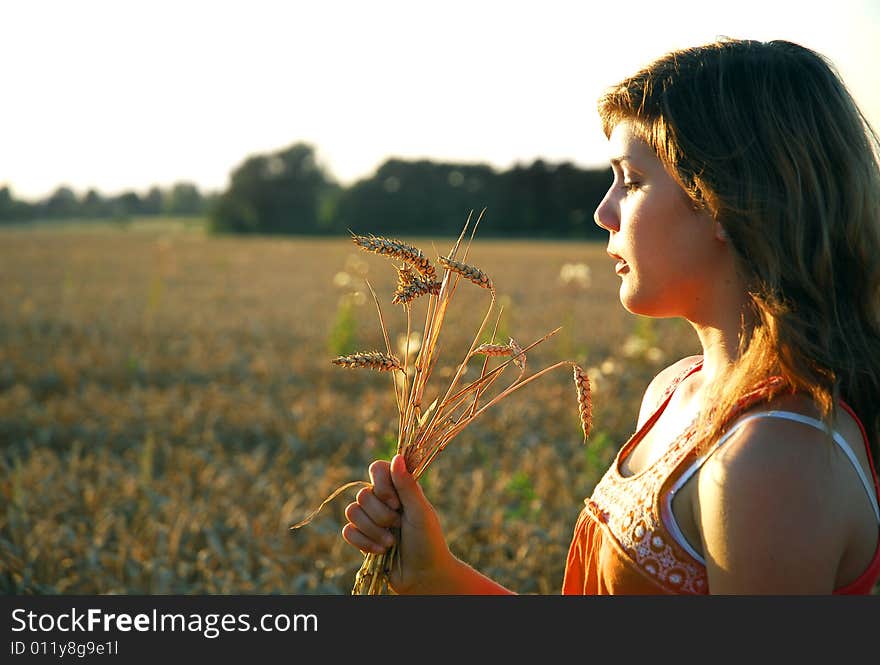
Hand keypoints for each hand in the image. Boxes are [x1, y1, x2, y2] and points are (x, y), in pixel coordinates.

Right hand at [342, 454, 453, 592]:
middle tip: (399, 525)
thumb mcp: (421, 511)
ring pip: (352, 511)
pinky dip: (364, 543)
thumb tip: (397, 456)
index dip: (381, 484)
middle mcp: (382, 501)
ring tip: (391, 543)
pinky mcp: (362, 538)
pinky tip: (380, 551)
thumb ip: (407, 485)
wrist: (423, 576)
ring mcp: (371, 519)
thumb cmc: (428, 542)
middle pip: (362, 494)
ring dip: (373, 530)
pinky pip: (347, 531)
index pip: (377, 469)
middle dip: (381, 515)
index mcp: (399, 489)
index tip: (397, 502)